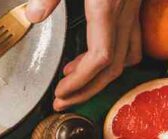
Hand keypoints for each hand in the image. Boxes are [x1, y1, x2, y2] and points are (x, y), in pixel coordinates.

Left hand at [27, 0, 141, 109]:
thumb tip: (32, 15)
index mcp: (106, 6)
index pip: (100, 58)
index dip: (81, 82)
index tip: (61, 92)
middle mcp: (124, 11)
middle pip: (113, 66)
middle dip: (87, 89)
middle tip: (62, 101)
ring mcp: (133, 9)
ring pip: (127, 56)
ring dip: (101, 76)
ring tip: (73, 82)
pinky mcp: (135, 5)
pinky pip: (133, 39)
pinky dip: (116, 57)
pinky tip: (93, 56)